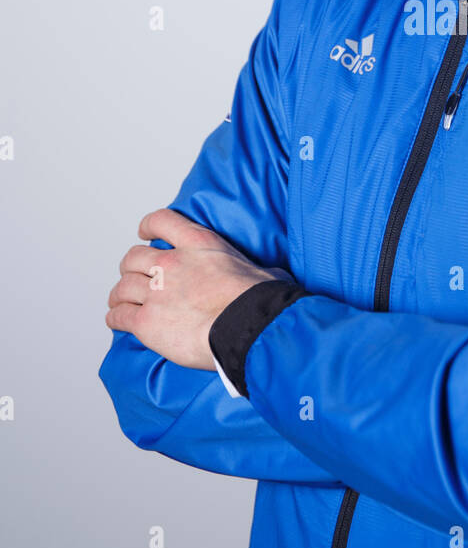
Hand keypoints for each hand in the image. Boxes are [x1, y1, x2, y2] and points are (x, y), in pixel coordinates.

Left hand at [106, 209, 288, 368]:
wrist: (249, 325)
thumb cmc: (259, 301)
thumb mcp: (259, 269)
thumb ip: (253, 270)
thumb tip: (273, 277)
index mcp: (199, 244)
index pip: (162, 221)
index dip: (148, 226)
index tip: (144, 232)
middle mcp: (172, 263)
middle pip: (134, 258)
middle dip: (131, 267)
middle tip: (134, 276)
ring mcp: (156, 292)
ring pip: (123, 286)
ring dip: (120, 294)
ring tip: (120, 301)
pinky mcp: (146, 321)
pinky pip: (119, 315)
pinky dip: (115, 317)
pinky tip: (116, 320)